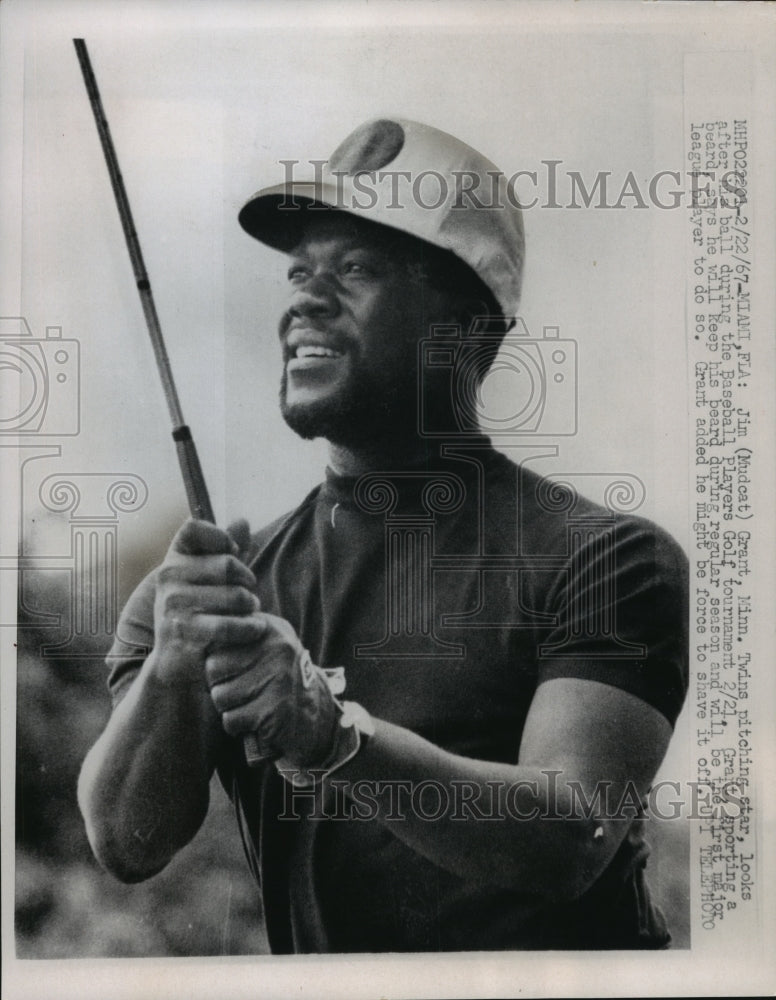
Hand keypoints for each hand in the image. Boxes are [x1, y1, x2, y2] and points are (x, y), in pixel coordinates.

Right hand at [151, 519, 261, 685]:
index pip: (194, 528)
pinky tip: (255, 629)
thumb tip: (242, 520)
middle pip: (227, 564)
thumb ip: (227, 550)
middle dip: (247, 582)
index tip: (232, 555)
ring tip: (252, 613)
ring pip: (235, 596)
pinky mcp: (183, 632)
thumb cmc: (199, 611)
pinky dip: (250, 628)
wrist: (176, 660)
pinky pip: (230, 625)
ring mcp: (173, 604)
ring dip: (251, 607)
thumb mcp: (209, 578)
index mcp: (174, 558)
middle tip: (251, 597)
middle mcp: (168, 576)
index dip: (220, 538)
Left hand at [205, 613, 340, 769]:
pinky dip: (237, 726)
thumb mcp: (264, 648)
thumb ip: (236, 635)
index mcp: (270, 628)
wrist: (314, 719)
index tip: (234, 670)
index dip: (218, 662)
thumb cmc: (275, 682)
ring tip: (249, 705)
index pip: (218, 639)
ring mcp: (279, 677)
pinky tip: (254, 721)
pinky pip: (231, 719)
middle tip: (241, 691)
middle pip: (213, 668)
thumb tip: (189, 624)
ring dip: (229, 708)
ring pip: (220, 696)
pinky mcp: (275, 708)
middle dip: (220, 685)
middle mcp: (278, 648)